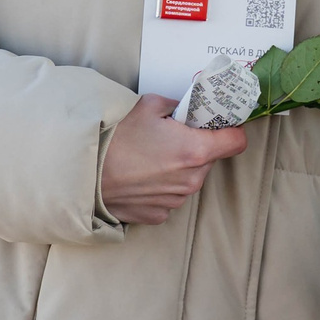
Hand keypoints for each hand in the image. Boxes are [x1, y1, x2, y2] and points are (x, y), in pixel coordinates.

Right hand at [100, 95, 247, 225]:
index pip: (236, 142)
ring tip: (149, 156)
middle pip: (209, 160)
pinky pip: (169, 196)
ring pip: (189, 179)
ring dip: (178, 167)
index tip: (221, 125)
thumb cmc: (115, 137)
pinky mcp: (158, 214)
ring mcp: (175, 200)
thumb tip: (186, 109)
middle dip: (197, 147)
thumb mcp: (149, 106)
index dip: (231, 129)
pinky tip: (140, 175)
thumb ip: (177, 107)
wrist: (83, 172)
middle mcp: (191, 180)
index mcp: (195, 150)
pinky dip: (161, 186)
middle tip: (172, 136)